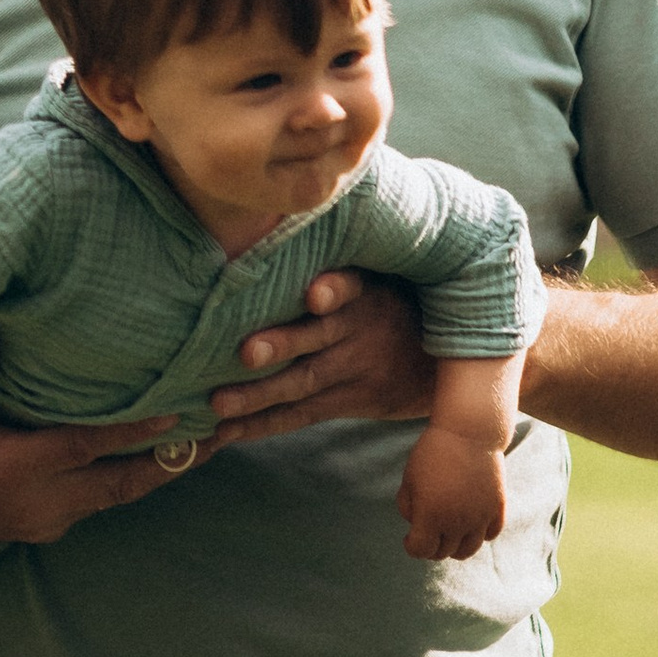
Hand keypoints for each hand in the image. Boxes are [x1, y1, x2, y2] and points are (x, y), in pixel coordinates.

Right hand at [0, 321, 235, 547]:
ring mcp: (38, 521)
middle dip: (173, 459)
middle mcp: (36, 505)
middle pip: (123, 484)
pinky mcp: (36, 525)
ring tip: (206, 442)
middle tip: (224, 430)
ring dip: (158, 471)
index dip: (140, 430)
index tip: (186, 410)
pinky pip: (98, 503)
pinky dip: (129, 479)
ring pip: (115, 498)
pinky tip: (156, 457)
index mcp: (13, 471)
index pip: (92, 447)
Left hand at [210, 269, 436, 441]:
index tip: (316, 294)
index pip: (352, 287)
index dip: (335, 290)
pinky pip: (301, 415)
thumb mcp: (379, 277)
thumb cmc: (386, 304)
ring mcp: (354, 371)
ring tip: (220, 403)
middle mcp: (360, 332)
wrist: (437, 362)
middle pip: (319, 338)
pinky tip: (225, 431)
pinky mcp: (348, 402)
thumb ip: (336, 267)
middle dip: (281, 345)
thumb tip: (271, 225)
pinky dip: (261, 425)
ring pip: (303, 383)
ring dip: (258, 395)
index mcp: (366, 293)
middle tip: (246, 353)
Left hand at [395, 425, 508, 562]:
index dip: (411, 546)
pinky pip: (490, 535)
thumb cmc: (433, 452)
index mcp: (431, 516)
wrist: (468, 432)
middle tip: (428, 532)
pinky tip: (470, 522)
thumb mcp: (409, 478)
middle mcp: (457, 522)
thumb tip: (417, 525)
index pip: (420, 550)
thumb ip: (408, 507)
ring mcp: (480, 517)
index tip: (409, 537)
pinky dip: (479, 534)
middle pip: (443, 553)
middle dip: (431, 546)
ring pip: (468, 550)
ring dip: (455, 546)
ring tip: (449, 533)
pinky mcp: (497, 508)